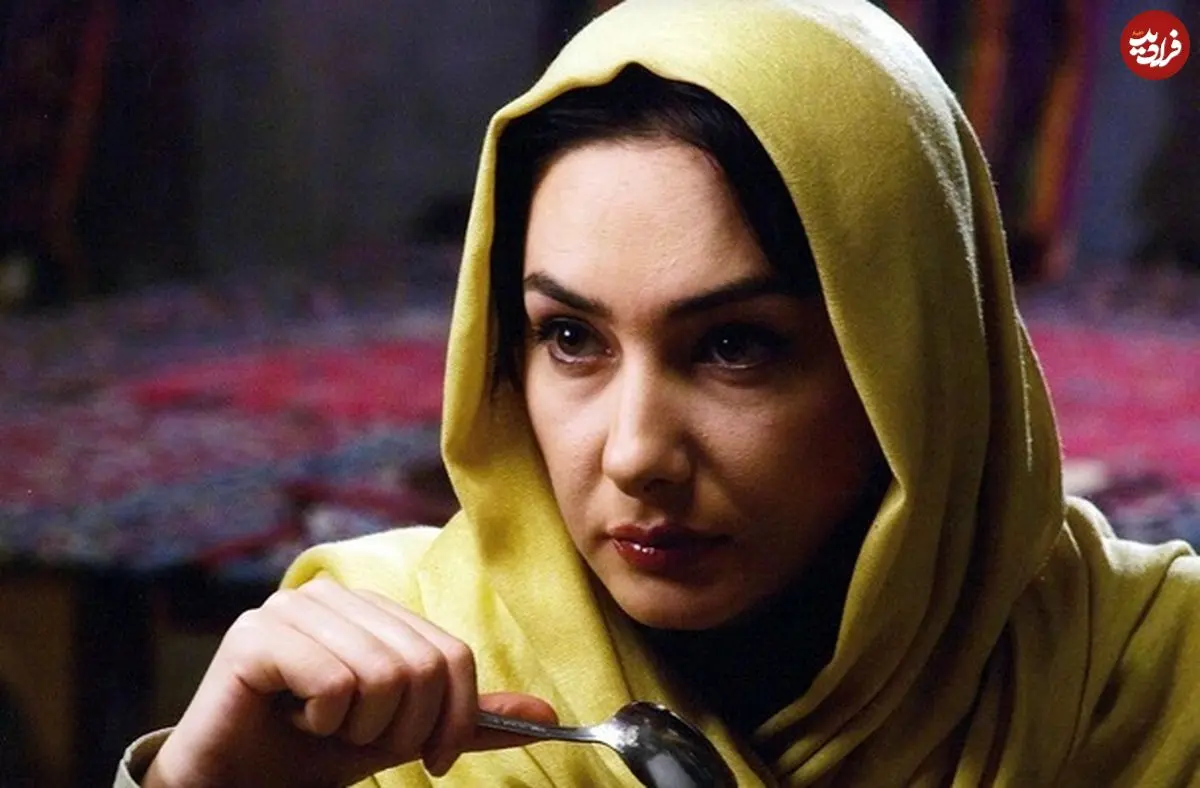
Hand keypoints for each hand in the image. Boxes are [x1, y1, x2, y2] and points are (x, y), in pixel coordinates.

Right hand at [143, 578, 554, 786]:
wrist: (236, 784)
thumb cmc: (315, 753)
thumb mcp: (403, 734)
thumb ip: (465, 719)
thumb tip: (549, 719)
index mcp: (372, 609)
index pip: (450, 654)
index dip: (452, 716)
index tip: (433, 758)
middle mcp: (334, 596)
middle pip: (420, 666)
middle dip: (400, 728)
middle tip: (359, 740)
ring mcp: (291, 608)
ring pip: (381, 676)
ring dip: (356, 728)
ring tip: (320, 726)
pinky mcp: (255, 635)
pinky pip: (334, 684)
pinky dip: (320, 723)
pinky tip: (290, 719)